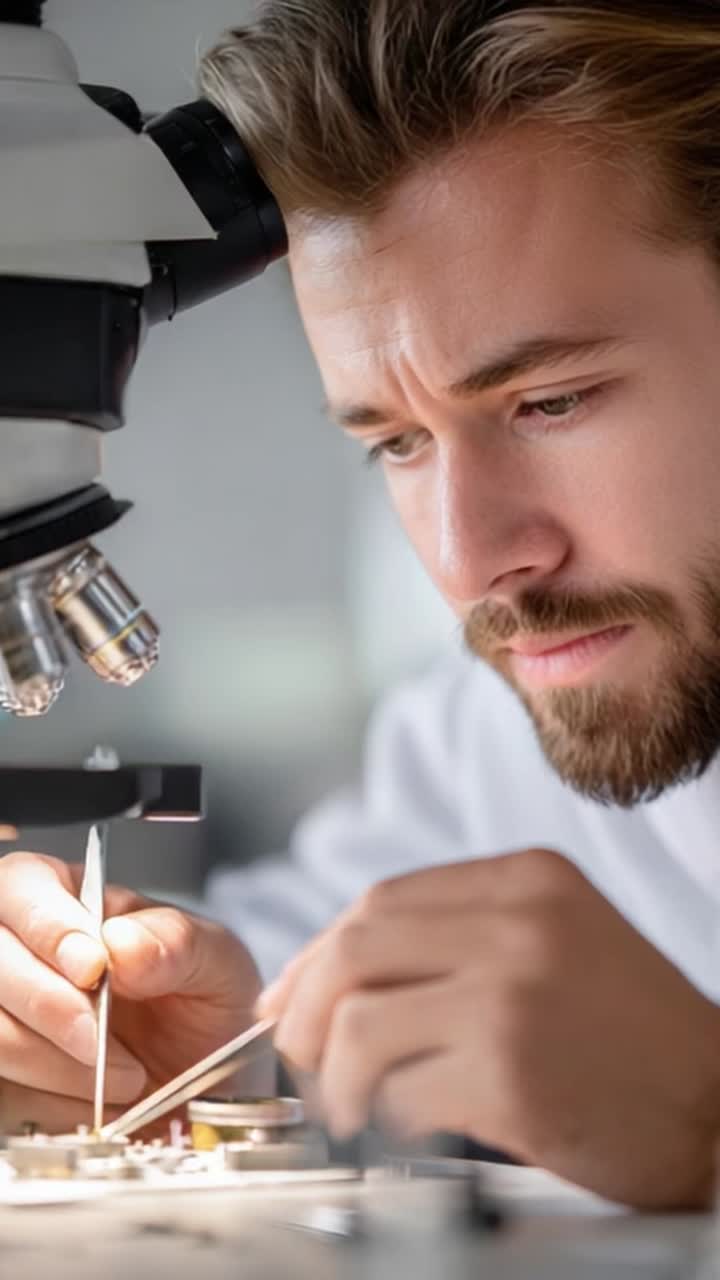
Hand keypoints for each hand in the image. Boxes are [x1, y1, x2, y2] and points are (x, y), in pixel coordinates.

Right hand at [0, 851, 263, 1133]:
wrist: (210, 1080)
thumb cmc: (205, 1003)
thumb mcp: (216, 961)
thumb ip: (177, 943)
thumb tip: (122, 944)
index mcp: (69, 896)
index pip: (26, 886)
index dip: (49, 928)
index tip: (92, 969)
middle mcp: (24, 947)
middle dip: (52, 1008)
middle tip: (103, 1041)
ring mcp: (9, 1010)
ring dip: (55, 1065)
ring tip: (122, 1077)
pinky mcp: (7, 1074)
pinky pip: (4, 1092)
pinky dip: (50, 1106)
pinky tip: (95, 1105)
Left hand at [259, 850, 719, 1208]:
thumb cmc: (630, 1035)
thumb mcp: (558, 942)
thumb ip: (460, 938)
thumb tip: (333, 974)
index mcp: (528, 878)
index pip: (382, 900)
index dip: (320, 951)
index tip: (293, 996)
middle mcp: (519, 922)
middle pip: (355, 945)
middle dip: (306, 1006)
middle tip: (299, 1052)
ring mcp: (513, 993)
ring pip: (359, 1019)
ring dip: (332, 1072)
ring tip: (344, 1104)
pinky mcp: (509, 1072)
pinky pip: (398, 1092)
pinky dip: (378, 1118)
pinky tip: (392, 1130)